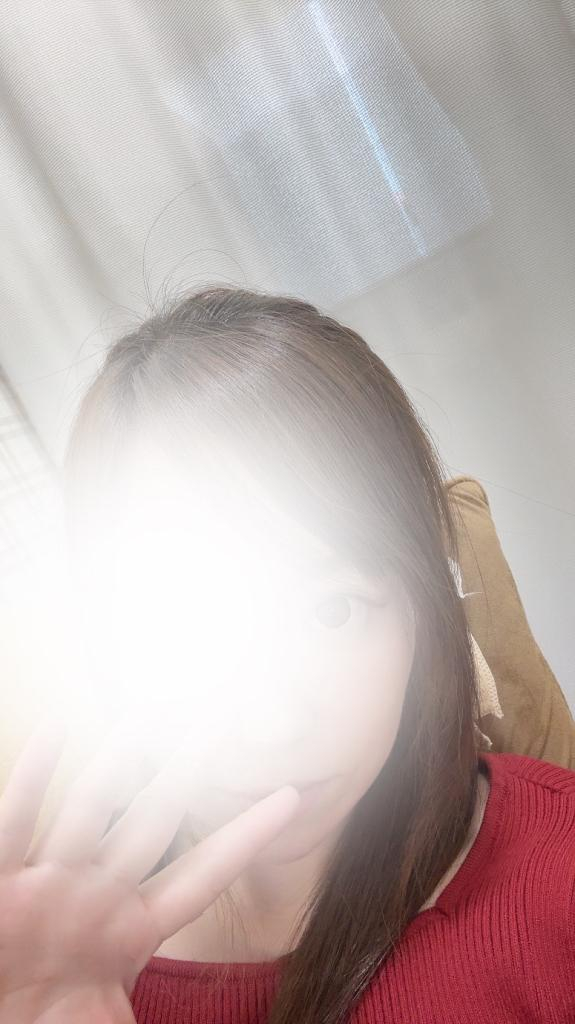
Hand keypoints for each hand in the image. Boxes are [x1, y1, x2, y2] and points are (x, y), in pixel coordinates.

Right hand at [0, 719, 299, 1022]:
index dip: (248, 835)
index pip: (204, 872)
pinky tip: (59, 727)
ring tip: (154, 703)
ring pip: (96, 804)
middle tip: (220, 714)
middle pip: (154, 818)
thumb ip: (146, 1012)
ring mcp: (48, 882)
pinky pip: (18, 819)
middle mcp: (95, 893)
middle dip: (188, 768)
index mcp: (131, 931)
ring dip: (123, 754)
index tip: (292, 797)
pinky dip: (35, 774)